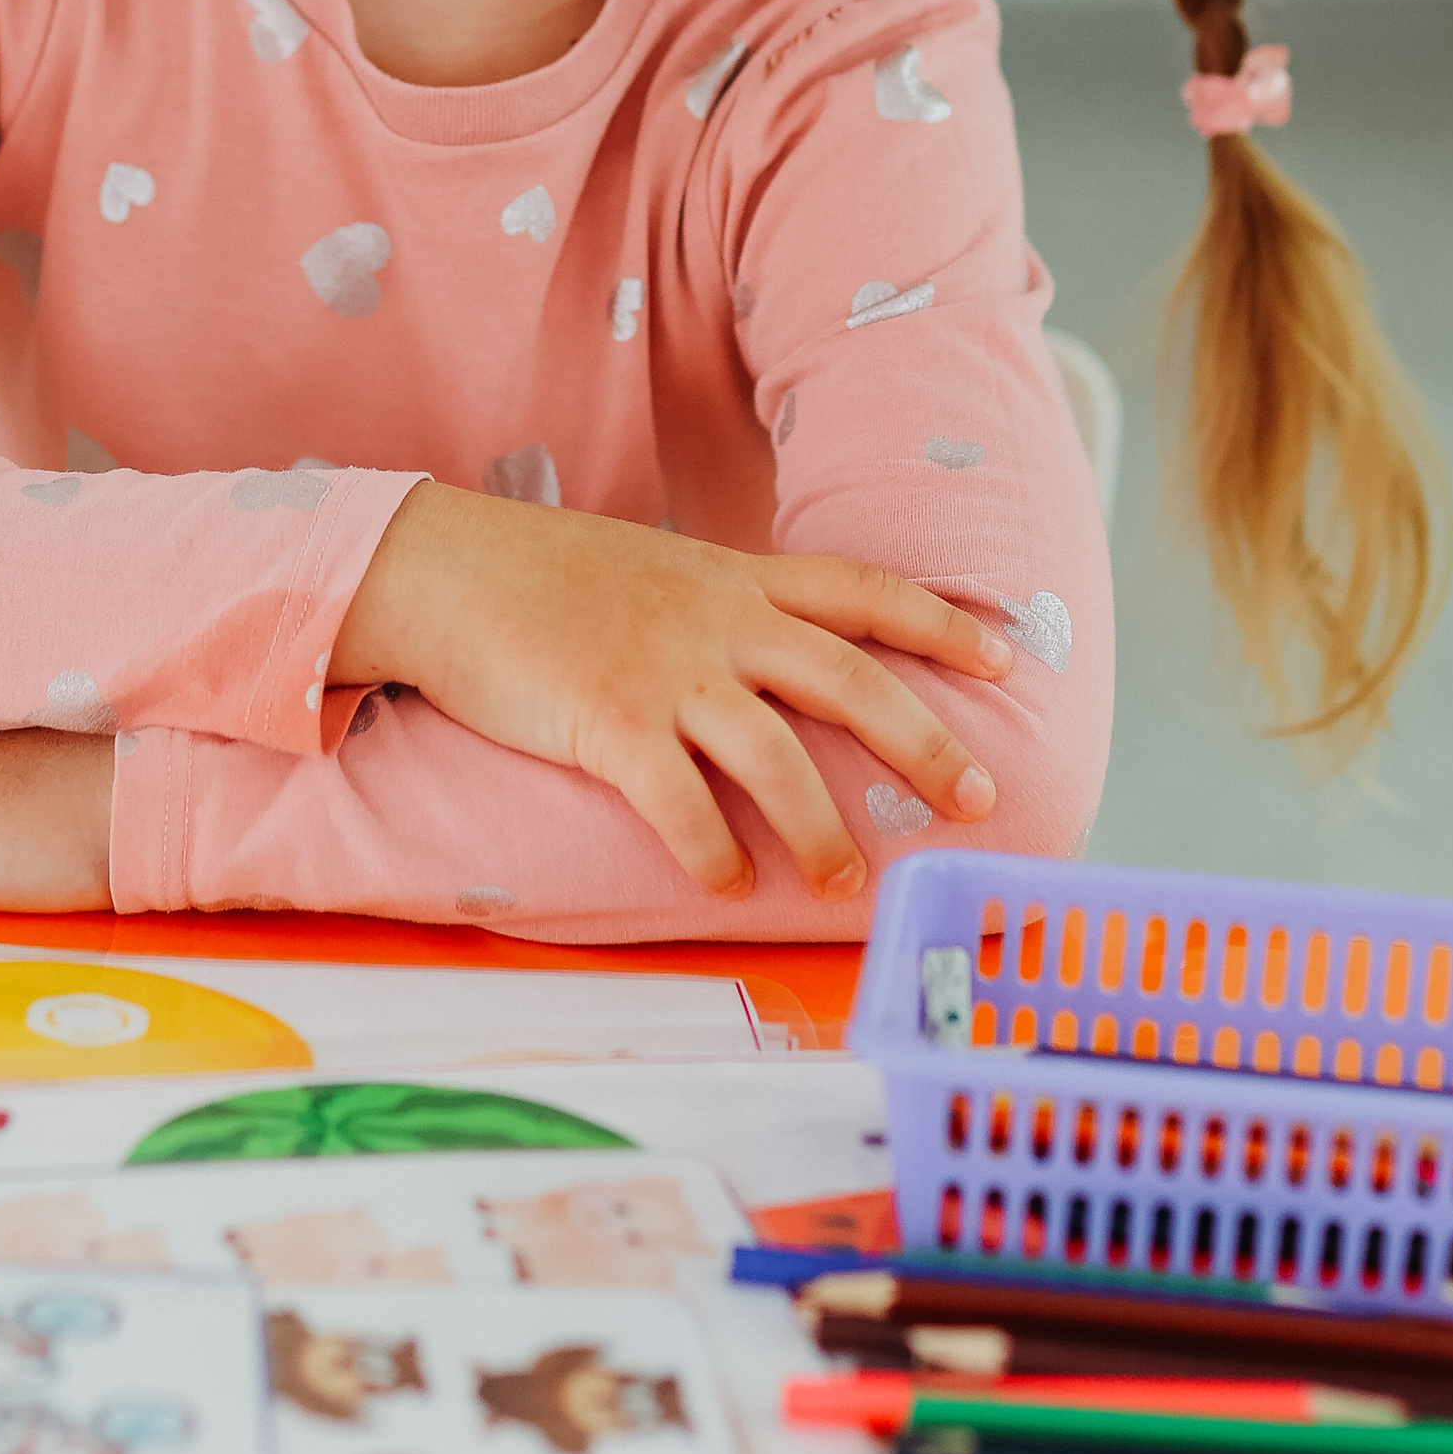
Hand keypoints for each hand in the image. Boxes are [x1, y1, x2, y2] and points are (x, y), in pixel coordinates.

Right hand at [331, 486, 1011, 905]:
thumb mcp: (656, 571)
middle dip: (924, 741)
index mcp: (735, 579)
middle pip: (850, 678)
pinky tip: (727, 884)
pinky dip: (712, 851)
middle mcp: (718, 620)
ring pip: (778, 756)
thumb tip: (773, 657)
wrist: (446, 570)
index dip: (939, 623)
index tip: (1006, 656)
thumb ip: (721, 608)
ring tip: (847, 880)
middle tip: (975, 797)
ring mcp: (667, 672)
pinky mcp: (610, 723)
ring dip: (822, 828)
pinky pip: (681, 803)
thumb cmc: (544, 578)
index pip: (863, 589)